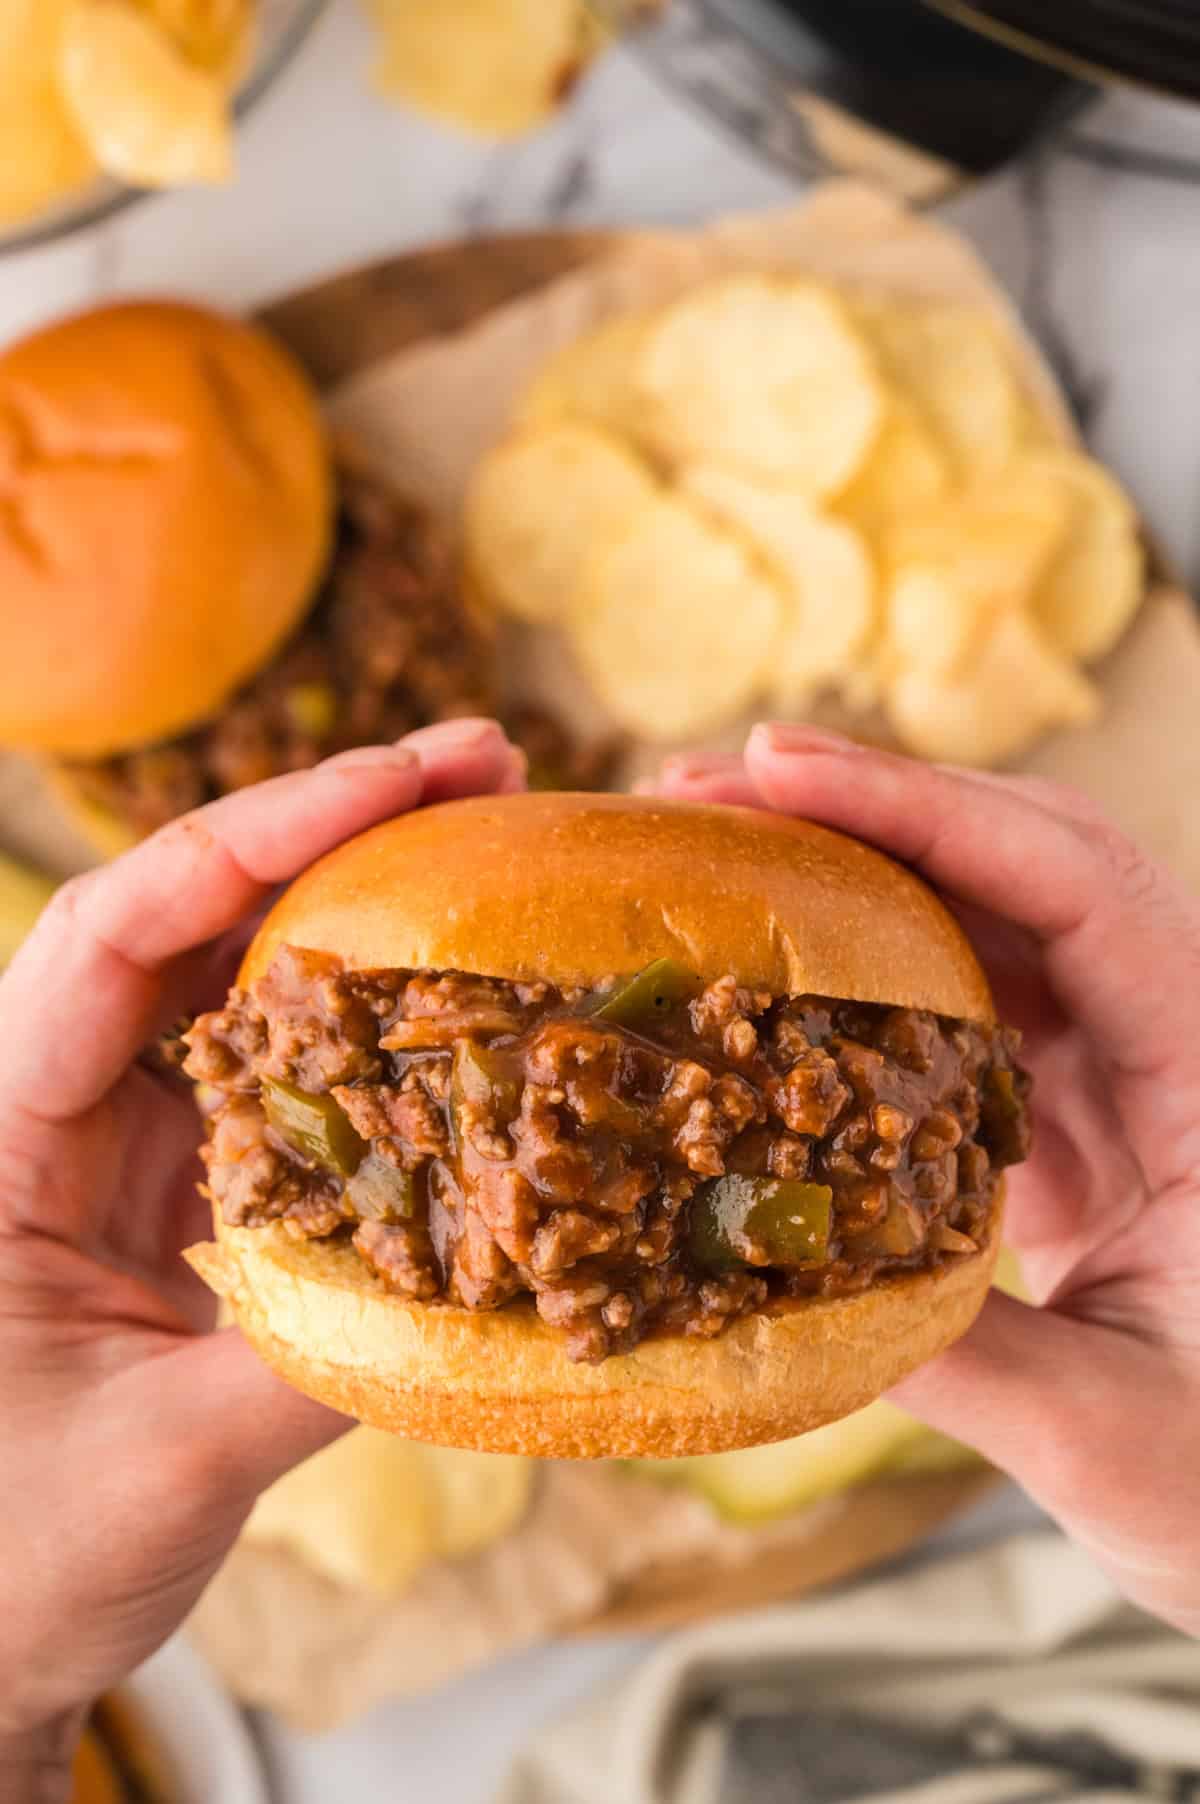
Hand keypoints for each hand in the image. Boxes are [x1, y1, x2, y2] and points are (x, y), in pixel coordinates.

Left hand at [0, 720, 524, 1798]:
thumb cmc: (19, 1560)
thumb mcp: (162, 1466)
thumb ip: (316, 1369)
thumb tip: (491, 1289)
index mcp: (1, 1134)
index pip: (115, 935)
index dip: (250, 839)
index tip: (394, 783)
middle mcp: (61, 1103)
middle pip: (192, 916)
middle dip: (333, 825)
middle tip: (486, 767)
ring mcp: (132, 1135)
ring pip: (246, 973)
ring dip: (365, 900)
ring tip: (496, 836)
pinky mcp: (194, 1176)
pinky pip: (289, 1065)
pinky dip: (377, 1017)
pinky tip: (466, 988)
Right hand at [650, 723, 1199, 1636]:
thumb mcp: (1108, 1439)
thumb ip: (945, 1352)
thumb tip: (755, 1277)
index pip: (1081, 883)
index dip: (927, 808)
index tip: (778, 768)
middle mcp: (1175, 1037)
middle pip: (1025, 861)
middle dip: (865, 810)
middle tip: (703, 790)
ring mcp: (1125, 1068)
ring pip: (988, 919)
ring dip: (851, 875)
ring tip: (706, 856)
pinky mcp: (1076, 1110)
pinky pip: (962, 1002)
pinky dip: (860, 970)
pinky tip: (768, 974)